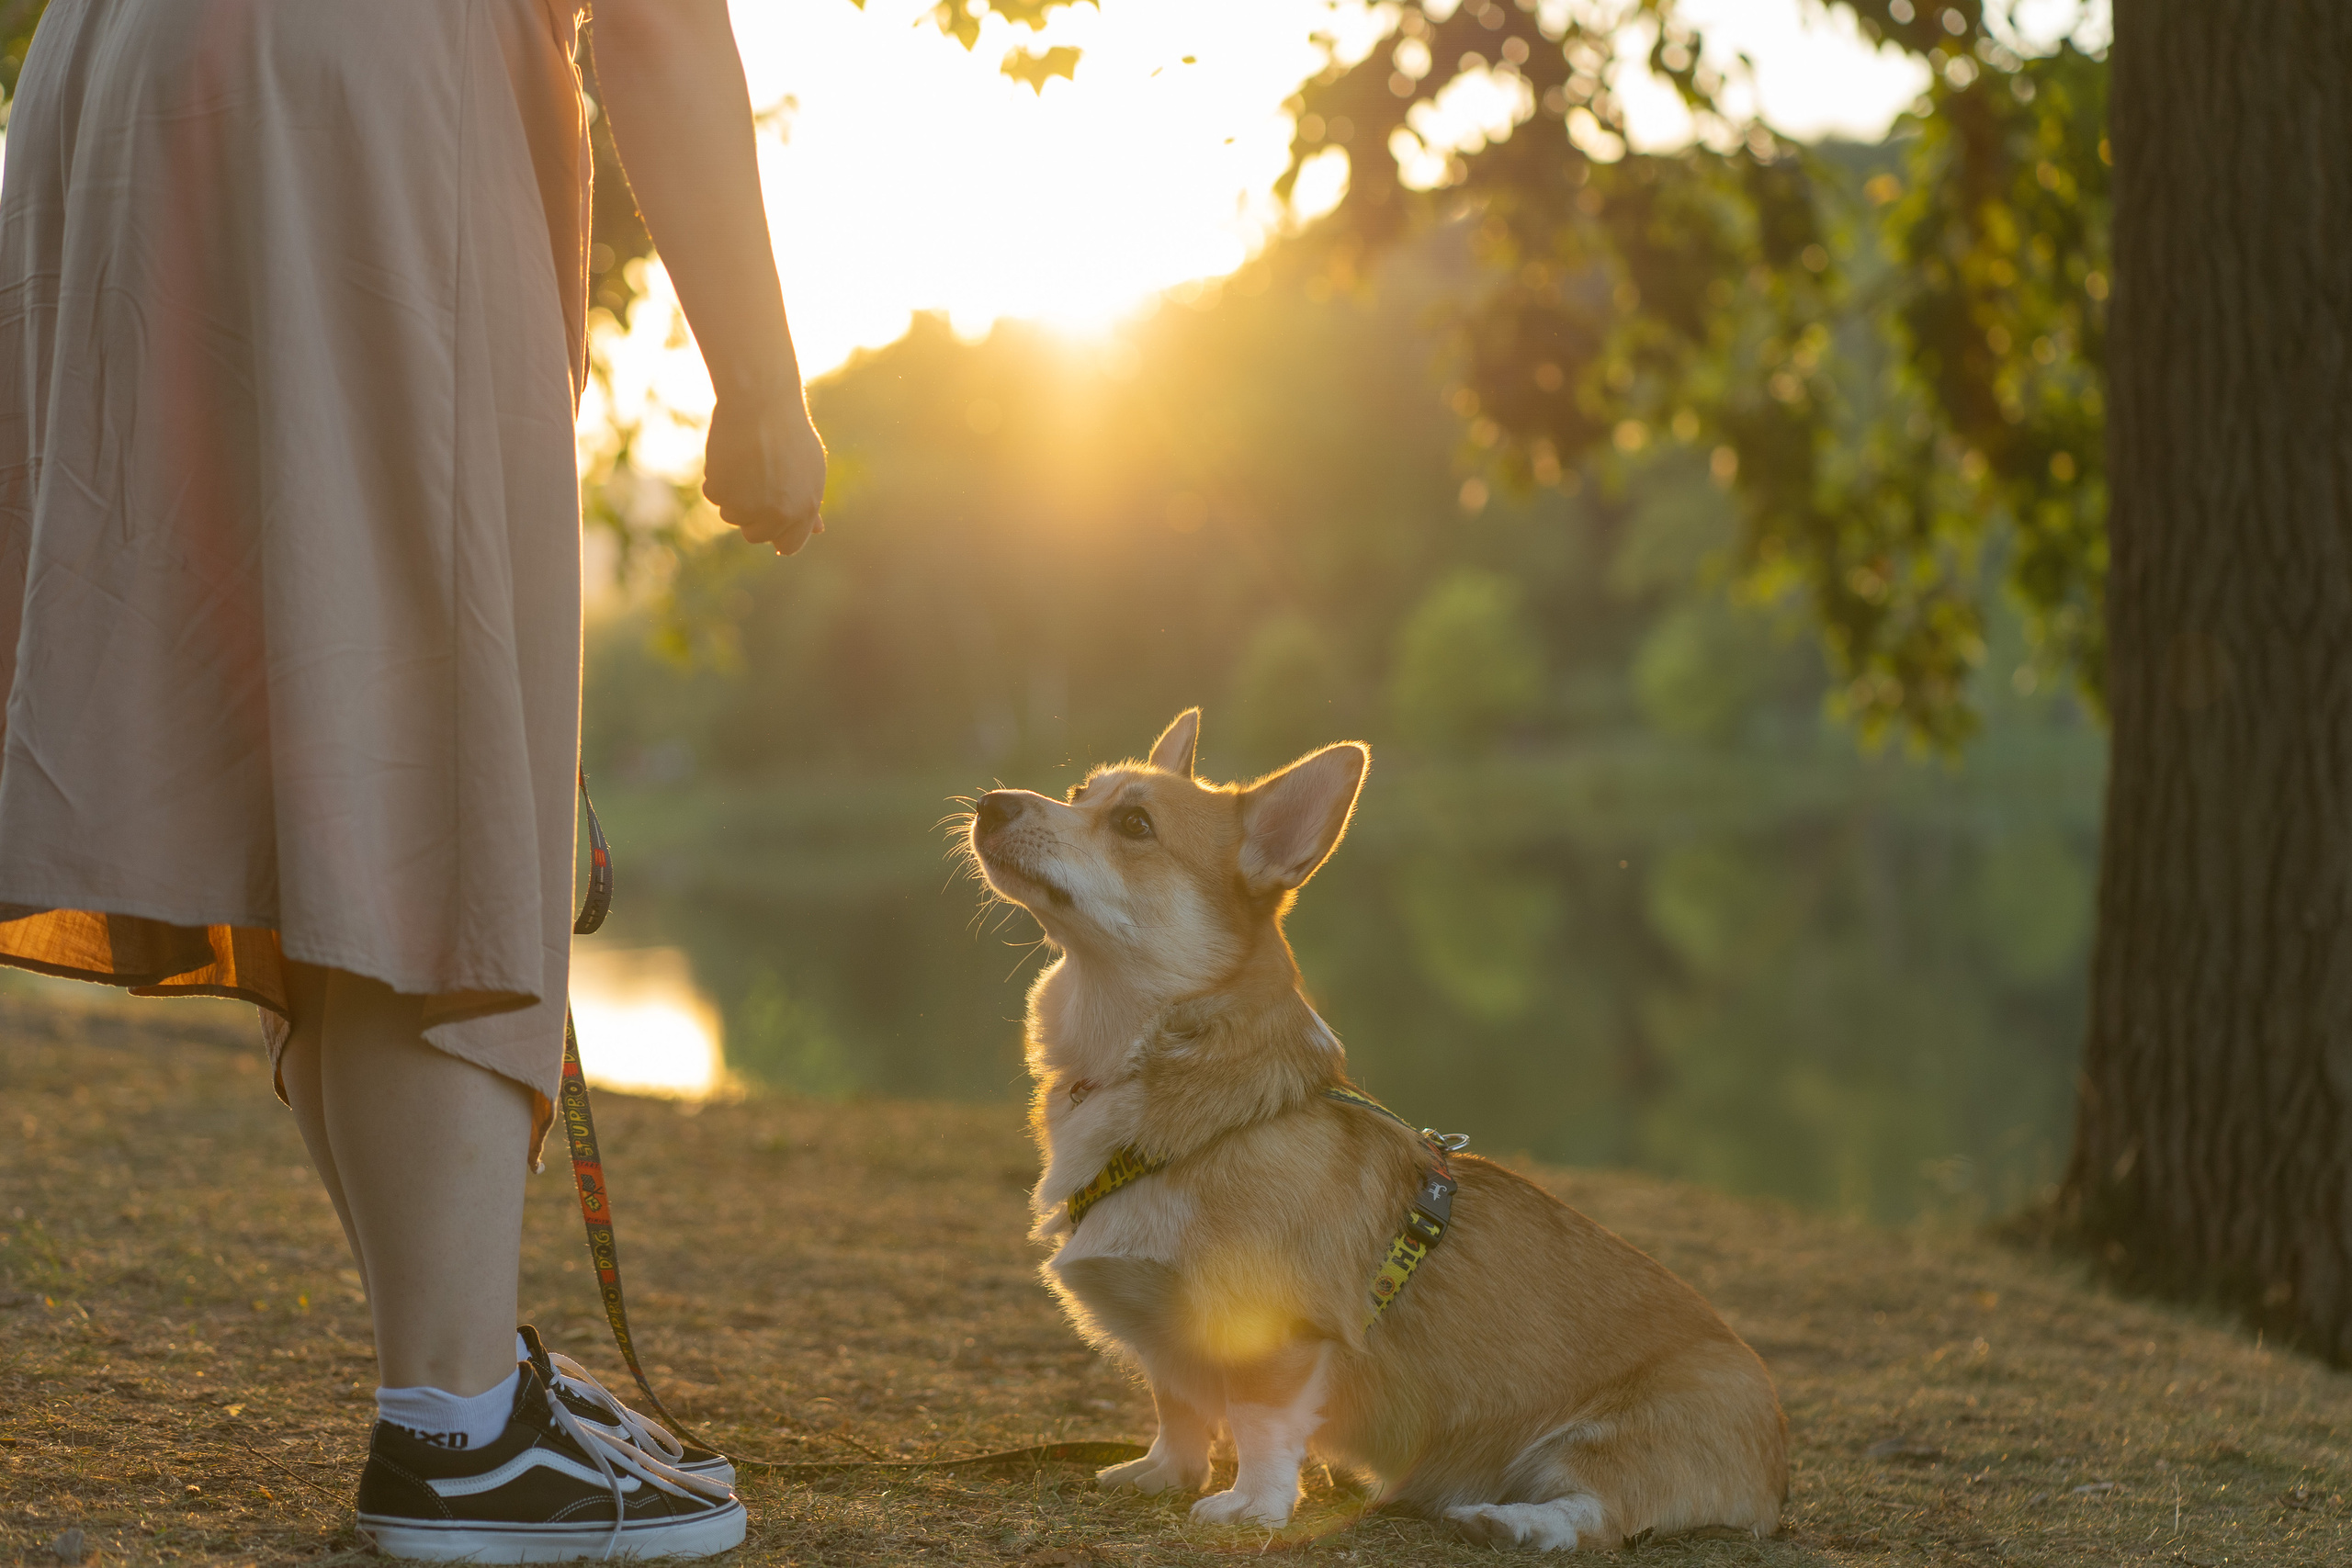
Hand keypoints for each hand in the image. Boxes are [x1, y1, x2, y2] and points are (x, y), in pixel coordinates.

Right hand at [702, 390, 826, 554]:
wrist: (760, 403)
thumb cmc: (788, 431)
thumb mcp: (810, 468)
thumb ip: (809, 503)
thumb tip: (816, 530)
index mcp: (805, 509)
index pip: (788, 545)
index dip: (777, 534)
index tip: (768, 522)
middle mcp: (778, 513)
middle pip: (755, 535)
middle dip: (751, 515)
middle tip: (753, 483)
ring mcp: (748, 505)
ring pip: (731, 516)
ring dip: (733, 495)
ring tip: (744, 463)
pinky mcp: (722, 493)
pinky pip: (713, 495)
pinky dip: (717, 478)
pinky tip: (729, 455)